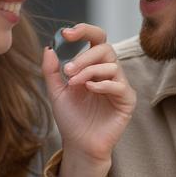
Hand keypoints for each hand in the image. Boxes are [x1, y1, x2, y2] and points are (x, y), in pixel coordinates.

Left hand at [41, 24, 135, 176]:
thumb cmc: (71, 119)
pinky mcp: (127, 100)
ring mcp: (119, 85)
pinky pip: (118, 84)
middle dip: (84, 56)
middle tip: (68, 70)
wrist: (79, 145)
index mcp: (93, 66)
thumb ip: (51, 71)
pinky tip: (89, 89)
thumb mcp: (56, 92)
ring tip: (73, 84)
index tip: (66, 33)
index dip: (84, 31)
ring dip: (89, 71)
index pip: (95, 39)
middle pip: (105, 48)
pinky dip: (102, 84)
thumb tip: (48, 47)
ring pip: (111, 65)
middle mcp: (108, 72)